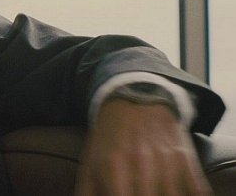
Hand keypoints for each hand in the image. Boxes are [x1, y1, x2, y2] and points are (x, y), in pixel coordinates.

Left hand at [75, 98, 210, 195]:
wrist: (135, 98)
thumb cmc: (109, 138)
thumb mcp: (91, 160)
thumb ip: (87, 191)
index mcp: (112, 165)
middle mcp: (140, 162)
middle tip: (140, 195)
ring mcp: (165, 160)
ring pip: (173, 195)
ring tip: (156, 194)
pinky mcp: (185, 157)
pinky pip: (196, 189)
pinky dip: (194, 195)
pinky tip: (185, 195)